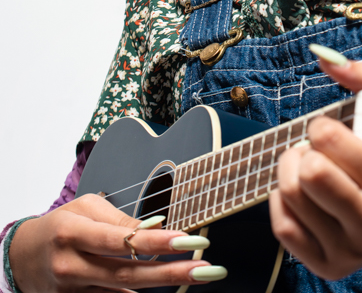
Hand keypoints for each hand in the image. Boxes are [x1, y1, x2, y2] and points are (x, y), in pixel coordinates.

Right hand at [9, 194, 225, 292]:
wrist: (22, 257)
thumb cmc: (60, 225)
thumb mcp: (84, 209)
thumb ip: (119, 220)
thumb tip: (154, 228)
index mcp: (72, 233)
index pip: (121, 240)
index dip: (156, 242)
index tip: (189, 239)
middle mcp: (72, 266)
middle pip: (128, 273)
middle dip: (171, 271)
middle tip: (206, 267)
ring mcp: (74, 290)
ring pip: (123, 290)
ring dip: (163, 283)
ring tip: (198, 275)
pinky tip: (166, 287)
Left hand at [269, 54, 361, 288]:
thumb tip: (324, 56)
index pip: (328, 141)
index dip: (321, 128)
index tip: (330, 130)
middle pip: (308, 174)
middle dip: (303, 151)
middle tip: (316, 150)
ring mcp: (350, 250)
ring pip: (290, 196)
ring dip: (290, 170)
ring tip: (308, 166)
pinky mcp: (328, 267)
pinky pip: (282, 227)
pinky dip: (283, 200)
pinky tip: (301, 192)